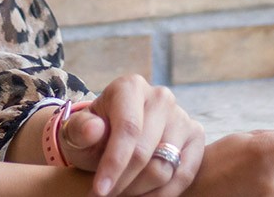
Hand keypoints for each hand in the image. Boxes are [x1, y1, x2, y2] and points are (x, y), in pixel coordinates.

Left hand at [59, 74, 205, 196]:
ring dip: (139, 190)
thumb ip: (81, 129)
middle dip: (123, 182)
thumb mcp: (78, 131)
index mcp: (130, 87)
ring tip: (120, 194)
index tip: (100, 191)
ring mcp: (181, 116)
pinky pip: (183, 175)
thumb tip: (93, 129)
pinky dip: (162, 194)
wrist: (112, 135)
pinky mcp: (195, 136)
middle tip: (105, 196)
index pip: (128, 129)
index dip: (114, 163)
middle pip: (146, 152)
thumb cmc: (92, 134)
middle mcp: (160, 97)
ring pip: (164, 168)